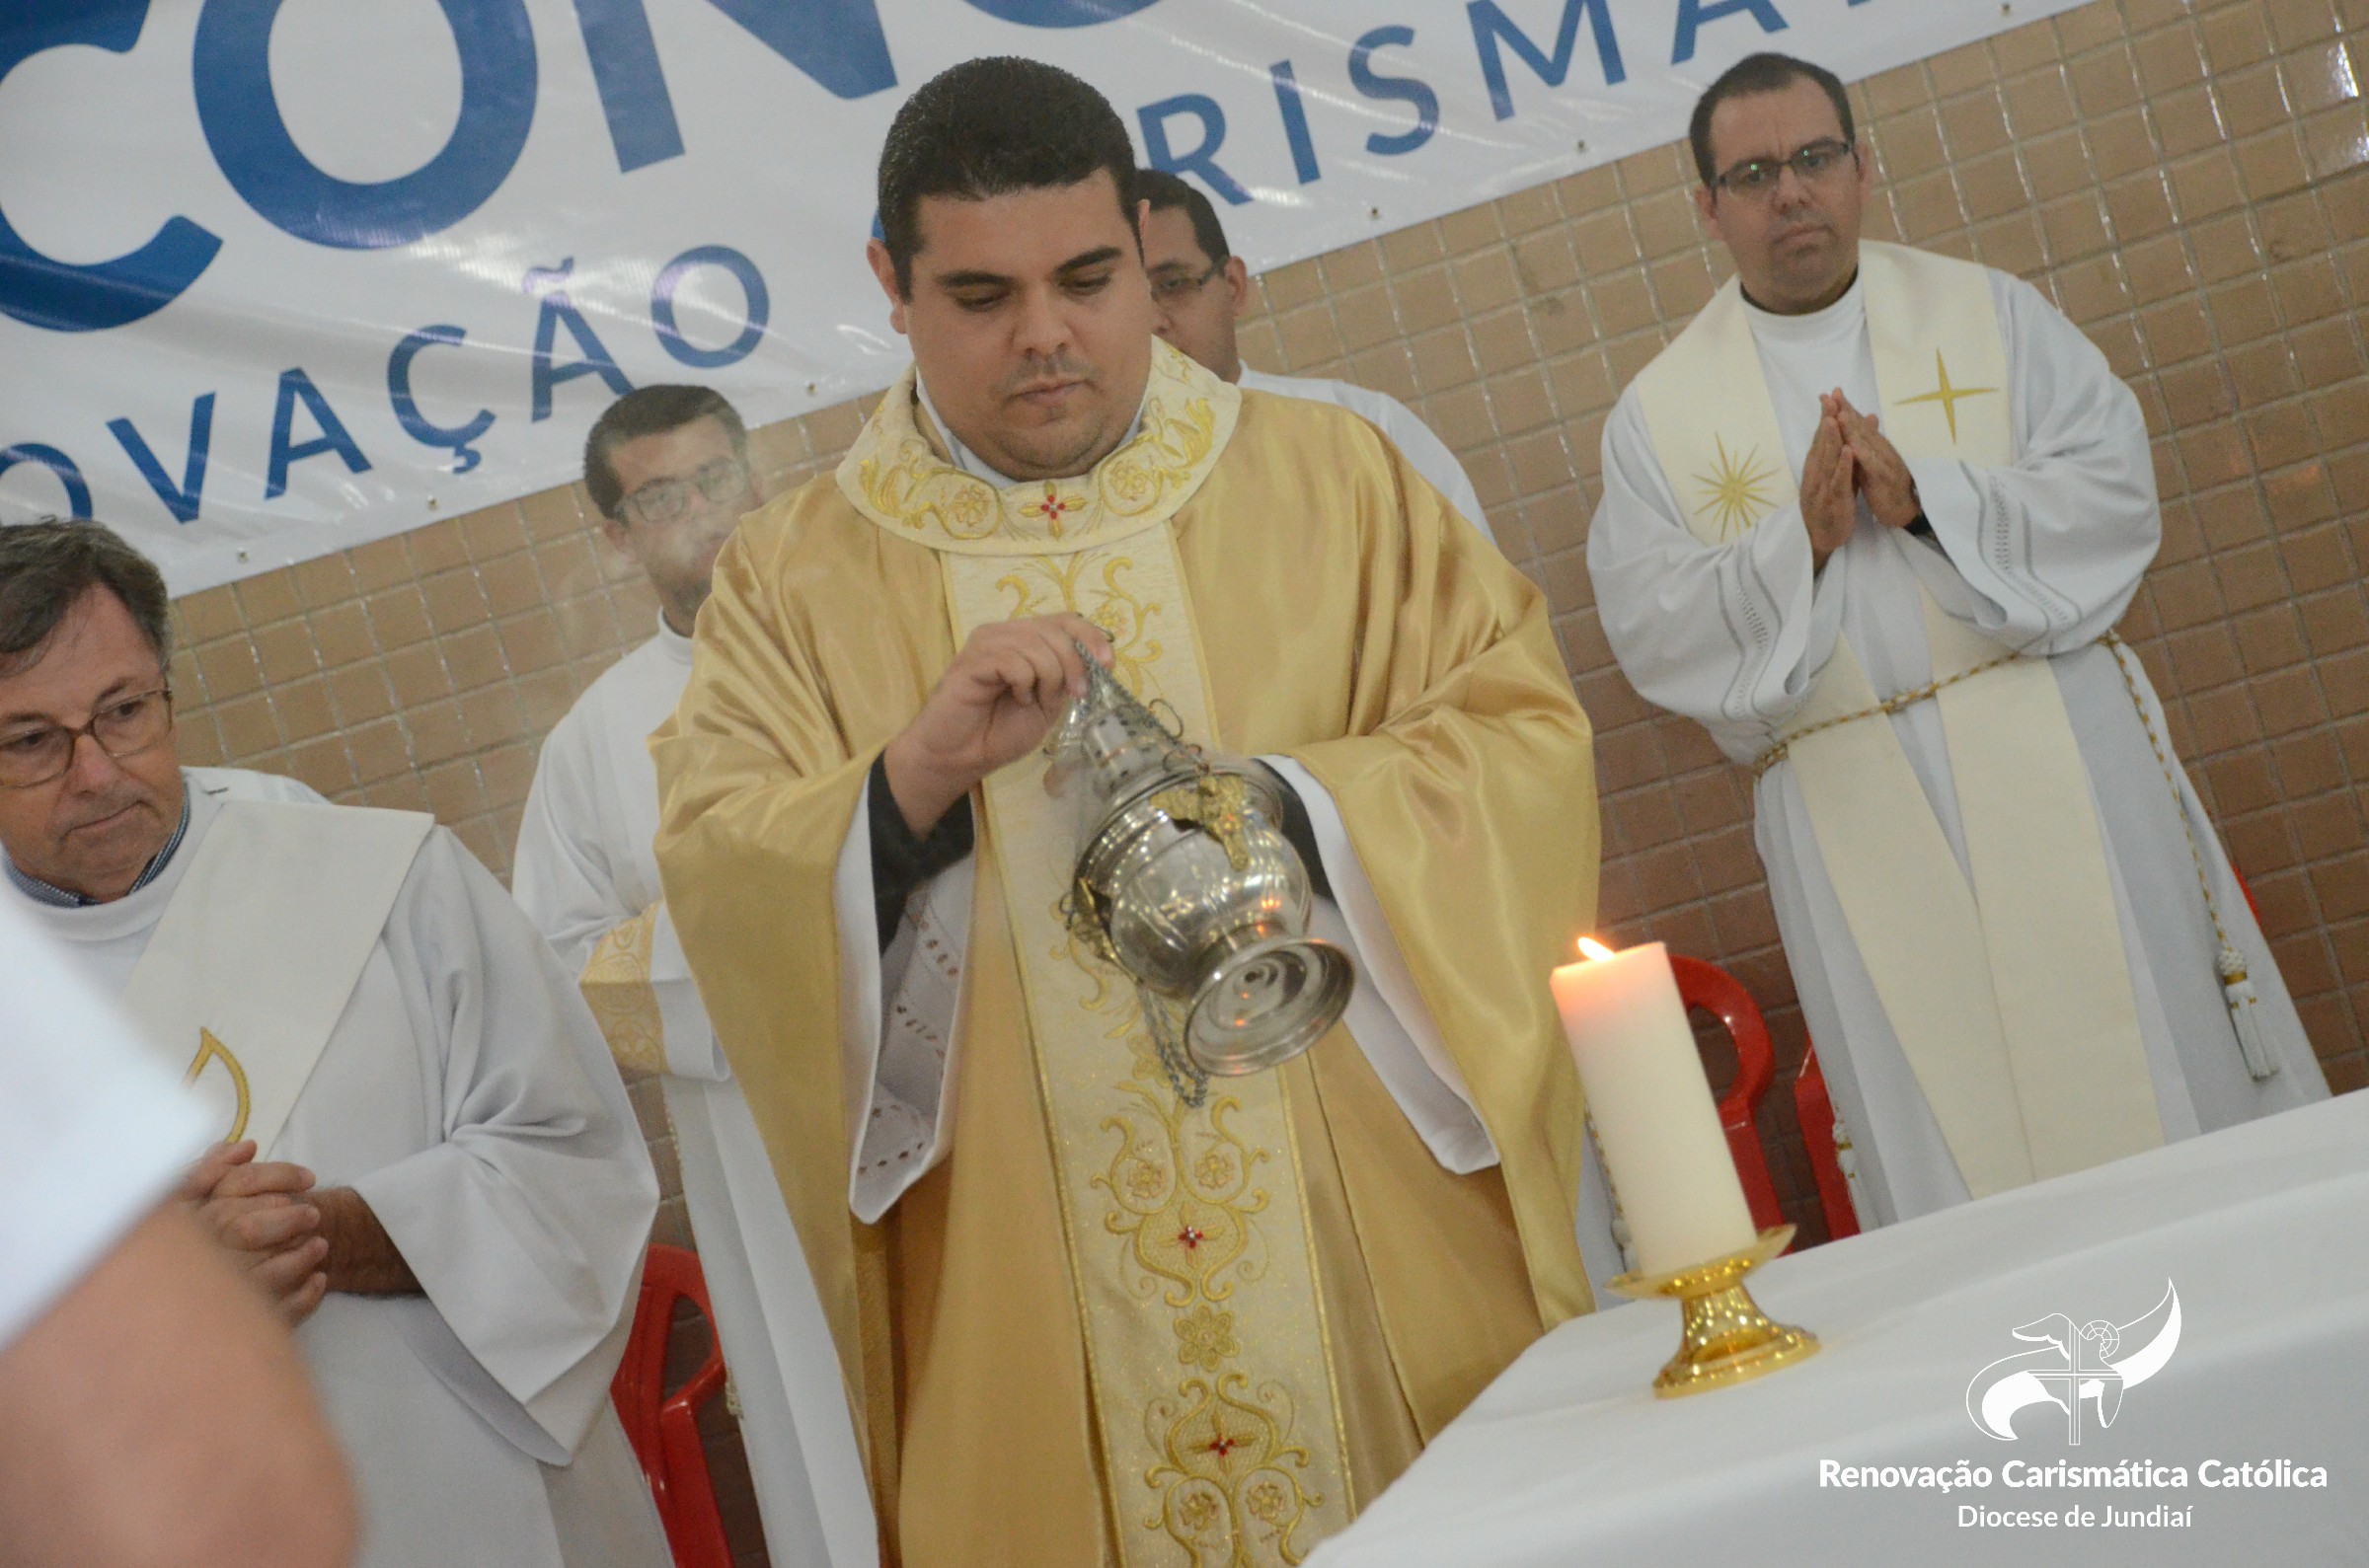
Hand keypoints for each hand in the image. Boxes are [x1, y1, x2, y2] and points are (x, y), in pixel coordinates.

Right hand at [181, 1142, 328, 1324]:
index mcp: (181, 1220)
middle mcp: (192, 1256)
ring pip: (259, 1277)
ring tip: (321, 1246)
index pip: (233, 1189)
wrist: (150, 1313)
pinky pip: (272, 1314)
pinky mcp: (230, 1328)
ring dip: (298, 1259)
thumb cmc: (178, 1241)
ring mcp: (209, 1296)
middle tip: (314, 1214)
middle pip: (245, 1230)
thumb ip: (209, 1171)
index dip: (276, 1179)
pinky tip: (318, 1281)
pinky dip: (301, 1298)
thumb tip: (247, 1147)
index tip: (309, 1179)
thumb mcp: (181, 1201)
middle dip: (286, 1220)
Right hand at [883, 613, 1113, 835]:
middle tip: (1074, 694)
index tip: (1108, 663)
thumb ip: (1064, 679)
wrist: (959, 757)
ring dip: (1048, 678)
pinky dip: (1023, 683)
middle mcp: (1005, 633)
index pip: (1065, 619)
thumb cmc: (998, 733)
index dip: (1091, 636)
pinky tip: (1015, 698)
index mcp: (1025, 640)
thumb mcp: (1047, 705)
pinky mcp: (971, 659)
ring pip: (1036, 644)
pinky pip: (1013, 660)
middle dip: (1074, 663)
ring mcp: (986, 643)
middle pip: (1055, 629)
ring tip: (1032, 701)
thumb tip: (1095, 659)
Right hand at [1800, 394, 1857, 570]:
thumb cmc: (1831, 504)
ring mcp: (1822, 487)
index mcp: (1817, 467)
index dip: (1825, 417)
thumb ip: (1845, 453)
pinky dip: (1842, 466)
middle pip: (1821, 444)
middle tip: (1830, 400)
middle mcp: (1816, 474)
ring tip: (1833, 419)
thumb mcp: (1839, 476)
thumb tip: (1852, 431)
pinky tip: (1847, 452)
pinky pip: (1838, 481)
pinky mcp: (1833, 500)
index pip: (1821, 438)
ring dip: (1829, 439)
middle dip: (1826, 421)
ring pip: (1826, 460)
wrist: (1821, 537)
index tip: (1830, 397)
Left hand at [1833, 396, 1919, 530]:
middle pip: (1861, 427)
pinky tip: (1851, 447)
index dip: (1845, 408)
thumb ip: (1862, 446)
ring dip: (1853, 428)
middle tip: (1832, 394)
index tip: (1831, 393)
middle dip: (1846, 410)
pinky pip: (1872, 466)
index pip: (1858, 424)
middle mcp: (1881, 450)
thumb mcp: (1870, 463)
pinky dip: (1862, 456)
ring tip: (1839, 414)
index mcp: (1875, 447)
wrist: (1903, 510)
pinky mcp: (1884, 478)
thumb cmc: (1884, 486)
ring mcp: (1884, 462)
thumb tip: (1854, 431)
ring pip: (1867, 443)